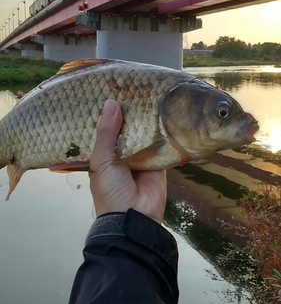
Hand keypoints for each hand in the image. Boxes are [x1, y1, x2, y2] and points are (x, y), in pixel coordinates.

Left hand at [89, 100, 166, 223]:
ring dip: (147, 117)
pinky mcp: (160, 159)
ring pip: (145, 131)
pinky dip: (164, 130)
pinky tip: (165, 110)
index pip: (106, 126)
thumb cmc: (111, 192)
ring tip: (150, 90)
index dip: (109, 111)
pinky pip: (163, 141)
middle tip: (135, 85)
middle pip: (127, 126)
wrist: (135, 218)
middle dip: (130, 111)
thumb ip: (106, 134)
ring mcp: (142, 154)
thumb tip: (111, 104)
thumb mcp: (101, 161)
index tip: (112, 88)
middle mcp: (122, 151)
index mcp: (104, 152)